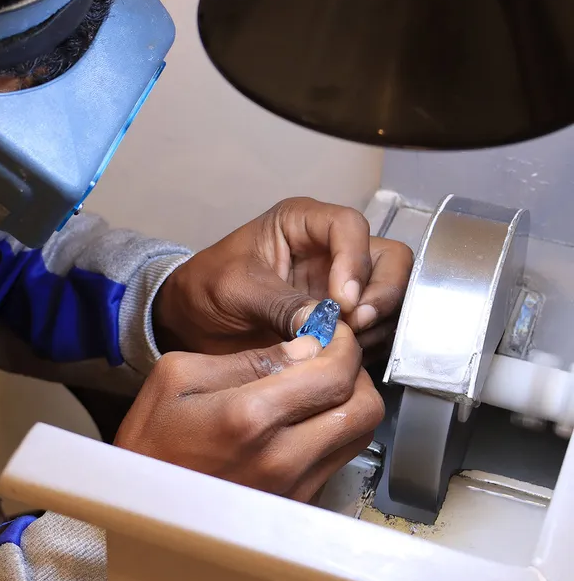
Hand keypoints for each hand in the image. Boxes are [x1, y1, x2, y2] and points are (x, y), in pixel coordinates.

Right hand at [116, 322, 383, 502]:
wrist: (139, 504)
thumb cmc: (151, 436)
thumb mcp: (179, 375)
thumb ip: (247, 359)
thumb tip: (307, 348)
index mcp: (250, 416)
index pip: (335, 374)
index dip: (344, 344)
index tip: (331, 332)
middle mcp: (282, 458)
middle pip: (365, 409)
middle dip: (355, 374)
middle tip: (329, 359)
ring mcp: (293, 489)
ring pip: (359, 437)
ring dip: (348, 404)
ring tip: (316, 389)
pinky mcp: (295, 506)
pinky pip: (337, 461)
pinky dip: (331, 434)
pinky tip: (301, 422)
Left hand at [153, 198, 412, 356]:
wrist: (191, 324)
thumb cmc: (205, 289)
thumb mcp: (235, 290)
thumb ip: (279, 303)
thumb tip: (325, 324)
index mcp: (302, 224)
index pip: (349, 226)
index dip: (354, 260)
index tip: (342, 300)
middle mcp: (330, 251)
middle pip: (388, 259)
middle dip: (379, 294)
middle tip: (355, 325)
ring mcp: (340, 286)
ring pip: (389, 296)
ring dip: (376, 324)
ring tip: (341, 346)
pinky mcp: (342, 320)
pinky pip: (376, 329)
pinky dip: (368, 345)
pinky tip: (342, 357)